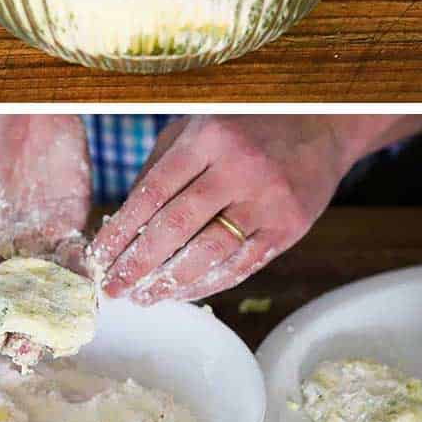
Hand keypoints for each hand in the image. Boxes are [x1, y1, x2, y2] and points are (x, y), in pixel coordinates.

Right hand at [0, 115, 90, 365]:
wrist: (10, 94)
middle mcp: (1, 246)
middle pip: (11, 299)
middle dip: (18, 327)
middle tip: (29, 351)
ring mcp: (37, 237)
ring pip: (46, 289)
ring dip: (53, 317)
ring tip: (62, 339)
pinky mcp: (69, 223)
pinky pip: (79, 261)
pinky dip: (85, 284)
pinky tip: (91, 303)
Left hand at [88, 114, 421, 303]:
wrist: (324, 124)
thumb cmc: (246, 127)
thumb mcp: (198, 127)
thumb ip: (159, 166)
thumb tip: (121, 223)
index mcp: (208, 138)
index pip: (152, 193)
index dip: (120, 231)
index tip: (97, 258)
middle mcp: (238, 167)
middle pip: (176, 227)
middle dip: (138, 264)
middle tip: (114, 289)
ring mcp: (268, 199)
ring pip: (209, 252)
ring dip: (172, 281)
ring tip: (145, 297)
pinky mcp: (289, 226)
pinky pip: (243, 265)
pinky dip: (210, 283)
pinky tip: (184, 293)